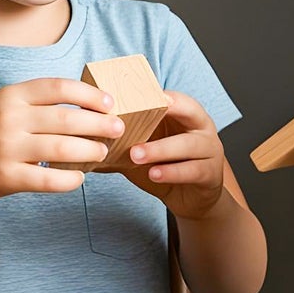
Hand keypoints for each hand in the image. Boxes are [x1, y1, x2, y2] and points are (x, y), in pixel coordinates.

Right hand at [0, 78, 123, 201]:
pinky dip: (69, 179)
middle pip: (66, 119)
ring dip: (89, 150)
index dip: (89, 95)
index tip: (109, 102)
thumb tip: (87, 105)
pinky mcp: (6, 177)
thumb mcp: (3, 104)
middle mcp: (8, 119)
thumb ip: (36, 102)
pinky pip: (48, 178)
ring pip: (62, 148)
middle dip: (99, 124)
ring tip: (102, 152)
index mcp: (10, 95)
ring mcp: (6, 148)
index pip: (58, 88)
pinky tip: (79, 178)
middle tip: (117, 128)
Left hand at [120, 91, 228, 220]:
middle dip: (166, 111)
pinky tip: (154, 174)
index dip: (159, 95)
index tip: (136, 94)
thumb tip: (83, 138)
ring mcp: (210, 150)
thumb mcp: (145, 149)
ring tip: (136, 155)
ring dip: (160, 149)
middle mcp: (202, 128)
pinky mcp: (211, 174)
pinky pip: (193, 170)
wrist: (190, 198)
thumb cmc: (166, 166)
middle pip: (190, 111)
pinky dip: (172, 172)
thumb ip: (122, 141)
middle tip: (137, 117)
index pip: (176, 97)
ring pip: (188, 144)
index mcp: (187, 115)